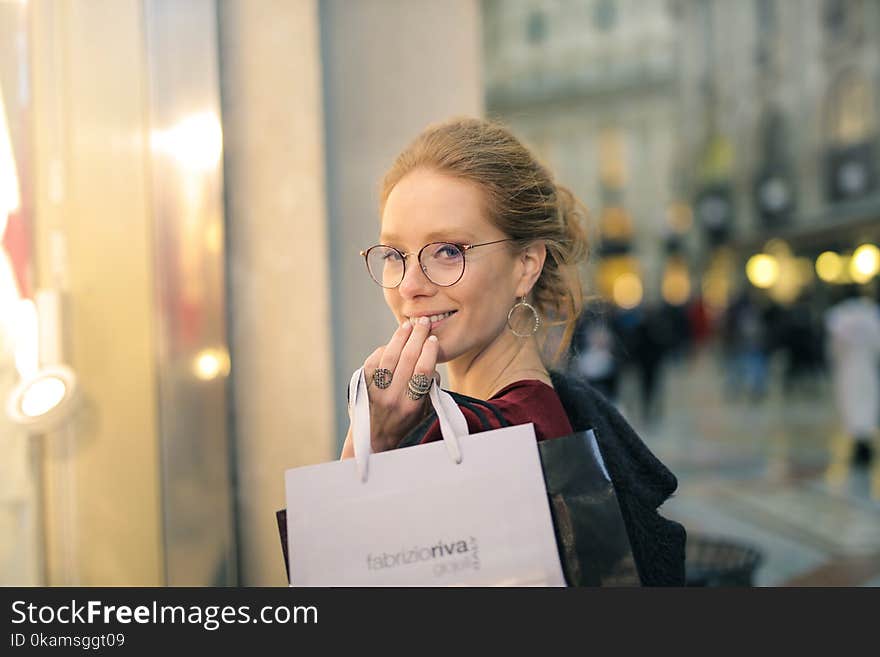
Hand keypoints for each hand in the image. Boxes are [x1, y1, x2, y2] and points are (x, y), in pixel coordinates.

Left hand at [341, 317, 438, 456]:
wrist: (373, 440)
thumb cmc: (404, 425)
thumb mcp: (423, 413)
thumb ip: (430, 390)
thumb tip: (431, 365)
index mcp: (411, 405)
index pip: (422, 371)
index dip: (429, 352)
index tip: (434, 340)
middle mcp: (392, 397)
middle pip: (407, 358)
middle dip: (417, 337)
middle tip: (424, 323)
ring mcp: (376, 391)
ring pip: (390, 356)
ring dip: (400, 337)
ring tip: (409, 325)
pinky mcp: (363, 386)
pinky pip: (374, 361)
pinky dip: (385, 349)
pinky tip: (394, 341)